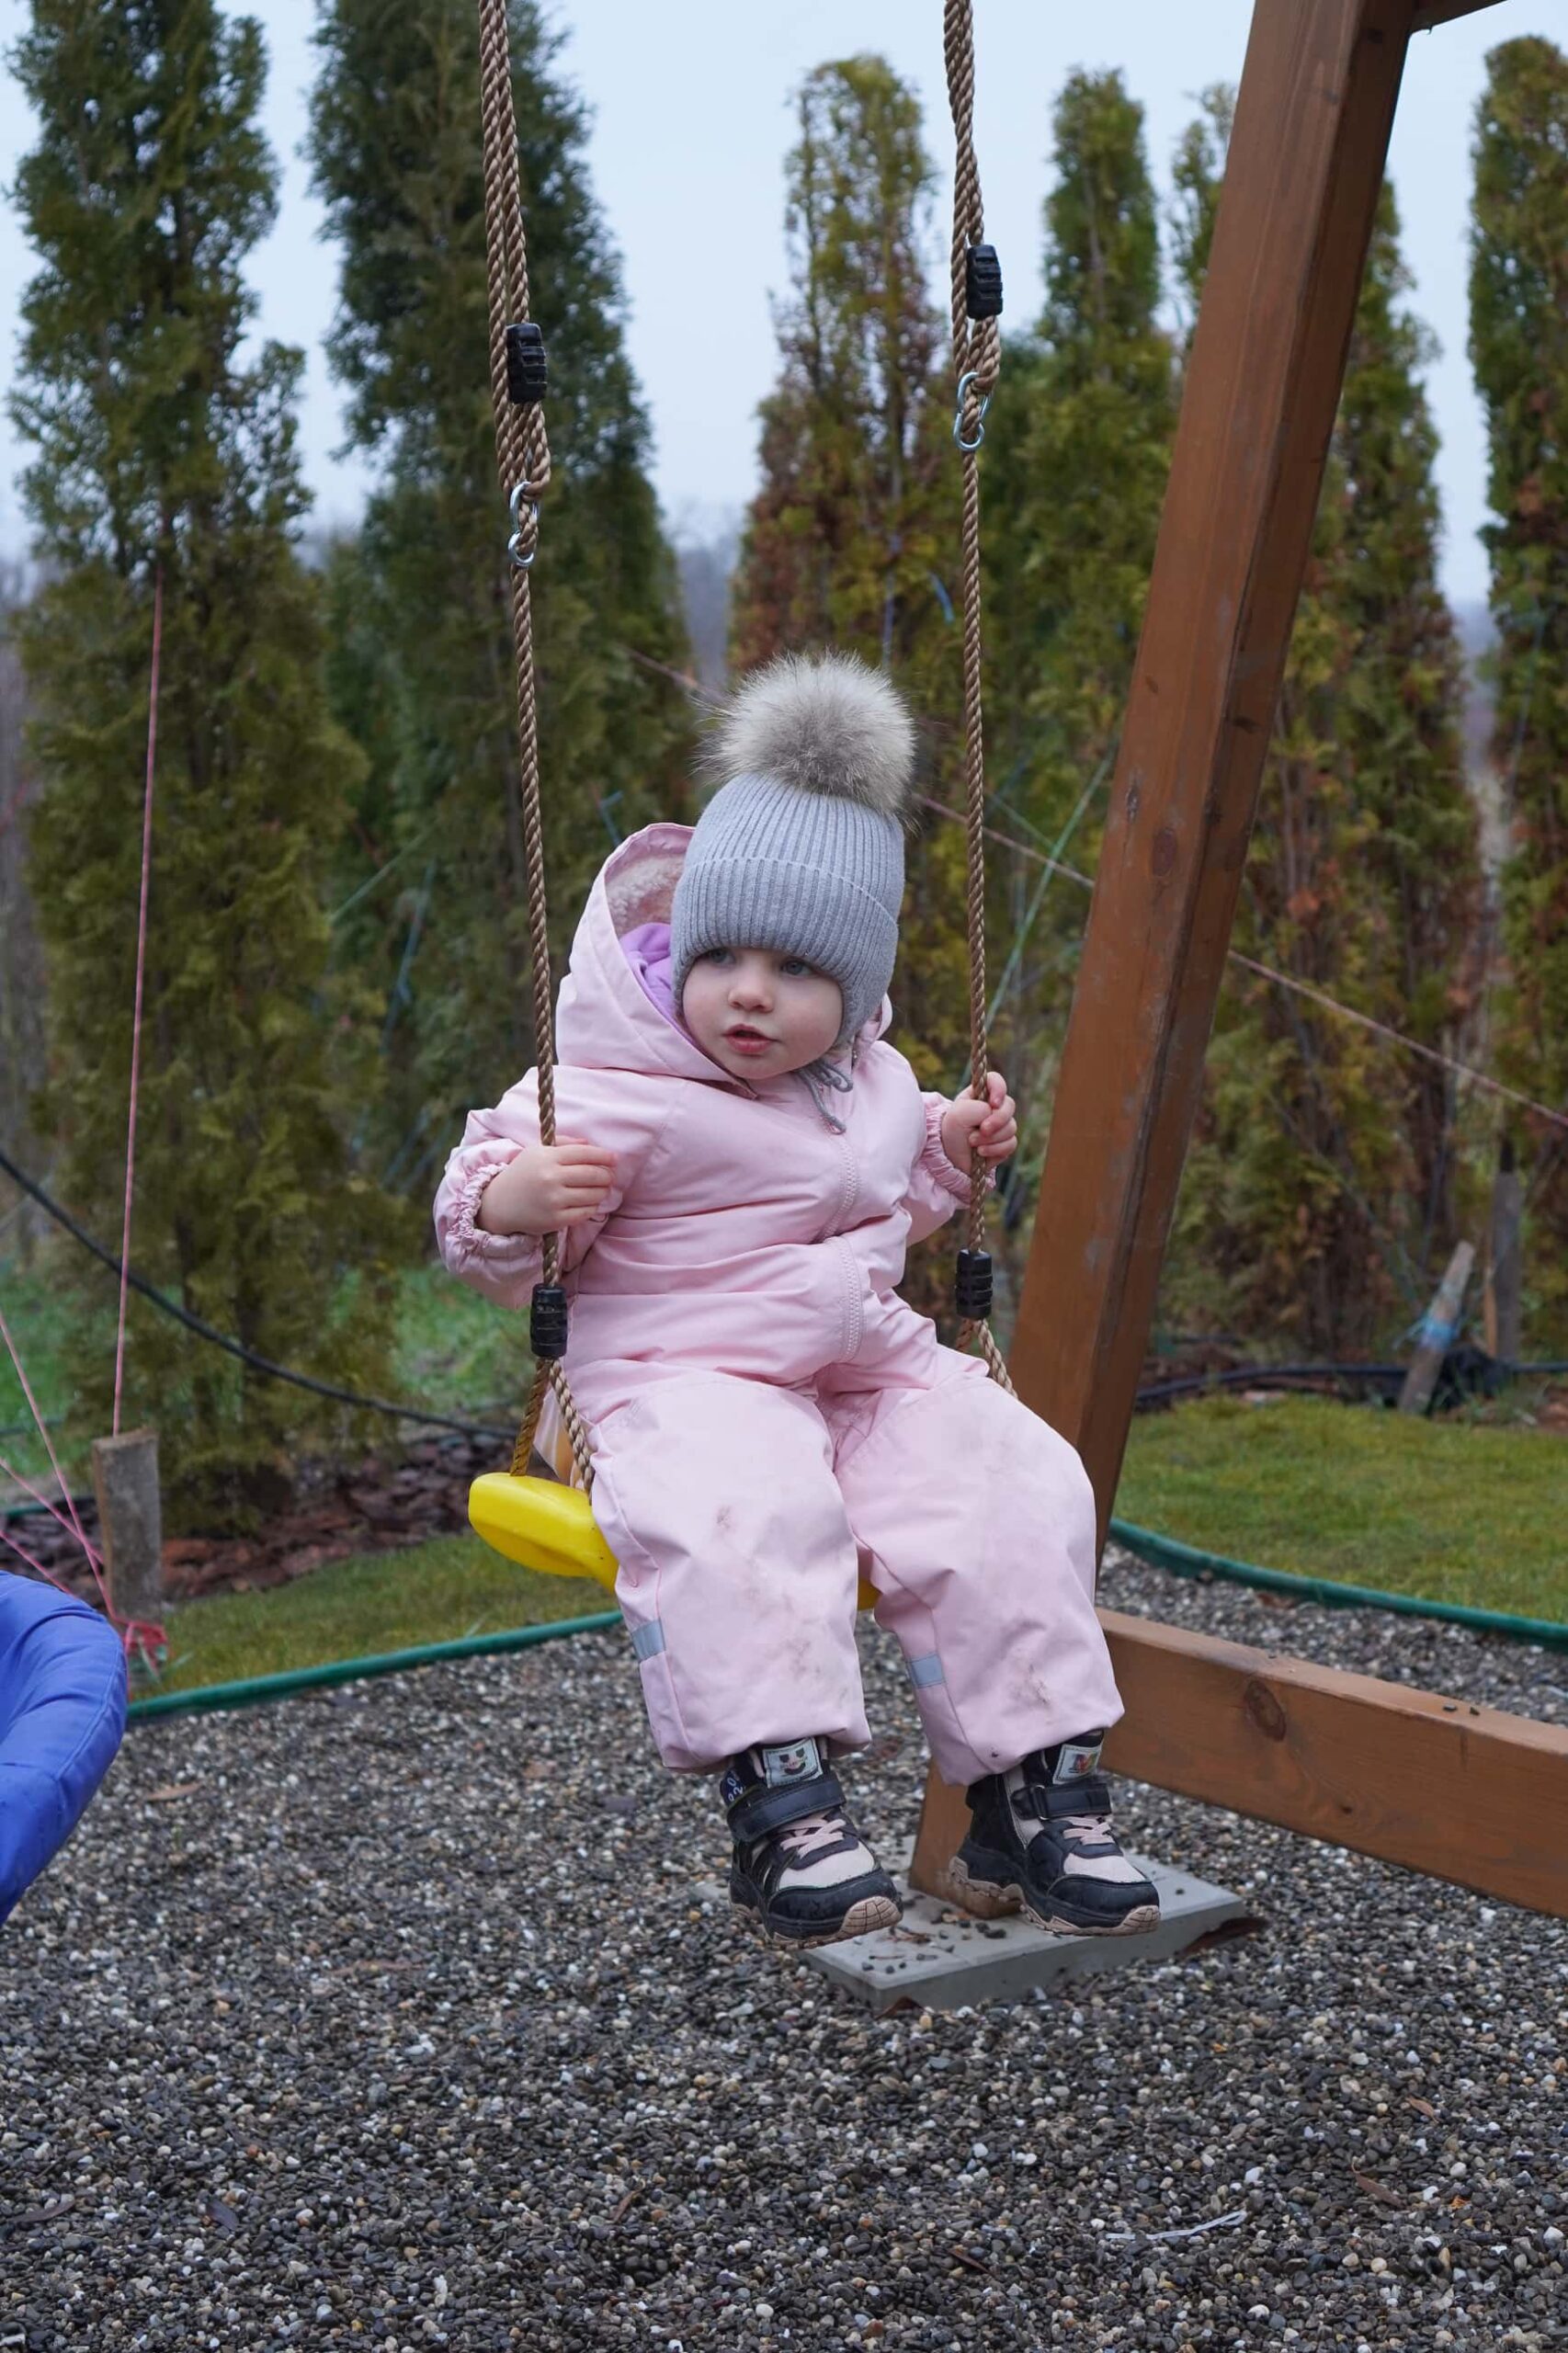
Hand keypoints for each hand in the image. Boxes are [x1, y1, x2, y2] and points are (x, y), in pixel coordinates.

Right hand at [476, 1140, 616, 1236]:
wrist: (500, 1203)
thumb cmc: (523, 1174)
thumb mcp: (537, 1151)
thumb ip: (564, 1143)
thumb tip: (589, 1144)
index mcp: (548, 1157)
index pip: (585, 1153)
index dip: (604, 1156)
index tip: (614, 1159)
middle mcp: (551, 1177)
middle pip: (594, 1175)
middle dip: (607, 1176)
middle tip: (609, 1177)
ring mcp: (553, 1200)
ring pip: (593, 1195)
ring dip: (602, 1192)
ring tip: (601, 1190)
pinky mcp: (555, 1220)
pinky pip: (585, 1212)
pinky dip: (592, 1207)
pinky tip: (589, 1203)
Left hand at [940, 1071, 1016, 1171]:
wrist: (949, 1159)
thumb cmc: (953, 1131)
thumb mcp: (960, 1114)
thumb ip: (980, 1109)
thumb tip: (995, 1116)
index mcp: (980, 1095)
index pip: (996, 1081)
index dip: (999, 1089)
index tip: (993, 1104)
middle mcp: (993, 1108)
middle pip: (1009, 1105)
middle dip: (997, 1120)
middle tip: (983, 1129)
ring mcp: (1001, 1125)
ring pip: (1011, 1127)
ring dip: (991, 1138)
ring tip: (973, 1143)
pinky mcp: (1005, 1143)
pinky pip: (1011, 1144)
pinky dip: (995, 1149)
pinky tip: (981, 1152)